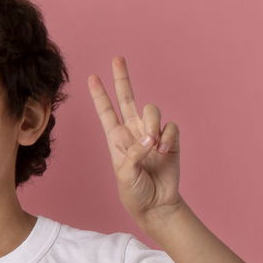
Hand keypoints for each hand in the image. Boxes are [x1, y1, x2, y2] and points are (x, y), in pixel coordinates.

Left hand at [90, 57, 182, 226]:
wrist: (156, 204)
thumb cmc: (134, 191)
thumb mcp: (124, 174)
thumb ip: (134, 153)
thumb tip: (150, 136)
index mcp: (115, 138)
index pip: (106, 111)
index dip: (99, 94)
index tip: (92, 77)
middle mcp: (133, 131)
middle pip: (127, 98)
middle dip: (122, 78)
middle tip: (117, 58)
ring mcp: (152, 133)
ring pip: (152, 109)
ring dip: (152, 124)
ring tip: (153, 146)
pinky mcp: (170, 139)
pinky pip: (170, 126)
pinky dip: (168, 137)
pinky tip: (164, 151)